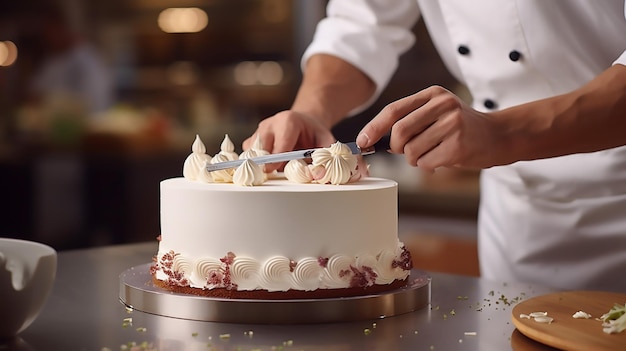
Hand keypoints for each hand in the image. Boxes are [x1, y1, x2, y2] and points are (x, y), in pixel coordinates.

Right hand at [243, 110, 335, 172]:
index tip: (273, 170)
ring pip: (253, 152)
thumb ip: (324, 156)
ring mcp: (259, 131)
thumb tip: (319, 174)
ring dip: (263, 163)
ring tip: (278, 166)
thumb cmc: (314, 132)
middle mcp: (270, 124)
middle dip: (269, 163)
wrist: (305, 123)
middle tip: (279, 172)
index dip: (276, 159)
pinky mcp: (252, 140)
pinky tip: (270, 163)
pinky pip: (249, 154)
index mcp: (288, 121)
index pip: (279, 144)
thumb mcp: (326, 141)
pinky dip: (257, 162)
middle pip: (262, 148)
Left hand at [356, 86, 507, 171]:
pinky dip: (428, 166)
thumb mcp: (437, 113)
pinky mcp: (458, 145)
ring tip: (432, 152)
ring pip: (411, 151)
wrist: (499, 135)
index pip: (394, 110)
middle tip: (406, 151)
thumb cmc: (461, 128)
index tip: (363, 141)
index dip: (374, 127)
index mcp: (432, 94)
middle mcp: (442, 105)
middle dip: (396, 147)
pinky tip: (443, 158)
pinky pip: (426, 163)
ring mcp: (452, 124)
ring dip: (415, 159)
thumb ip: (410, 121)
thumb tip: (375, 139)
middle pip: (399, 132)